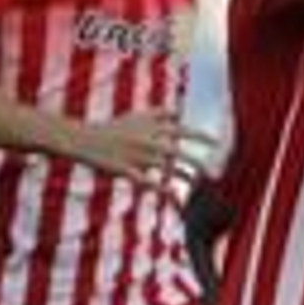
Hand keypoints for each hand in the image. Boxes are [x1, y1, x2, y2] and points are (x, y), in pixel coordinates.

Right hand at [67, 110, 217, 182]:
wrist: (86, 139)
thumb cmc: (114, 127)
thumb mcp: (137, 116)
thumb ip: (159, 113)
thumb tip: (178, 111)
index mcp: (150, 127)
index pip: (181, 130)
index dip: (200, 136)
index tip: (217, 142)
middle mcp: (147, 141)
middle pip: (177, 151)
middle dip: (197, 161)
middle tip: (214, 171)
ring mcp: (137, 157)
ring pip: (165, 168)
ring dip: (182, 176)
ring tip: (196, 182)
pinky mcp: (126, 171)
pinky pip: (147, 181)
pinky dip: (160, 187)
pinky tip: (172, 193)